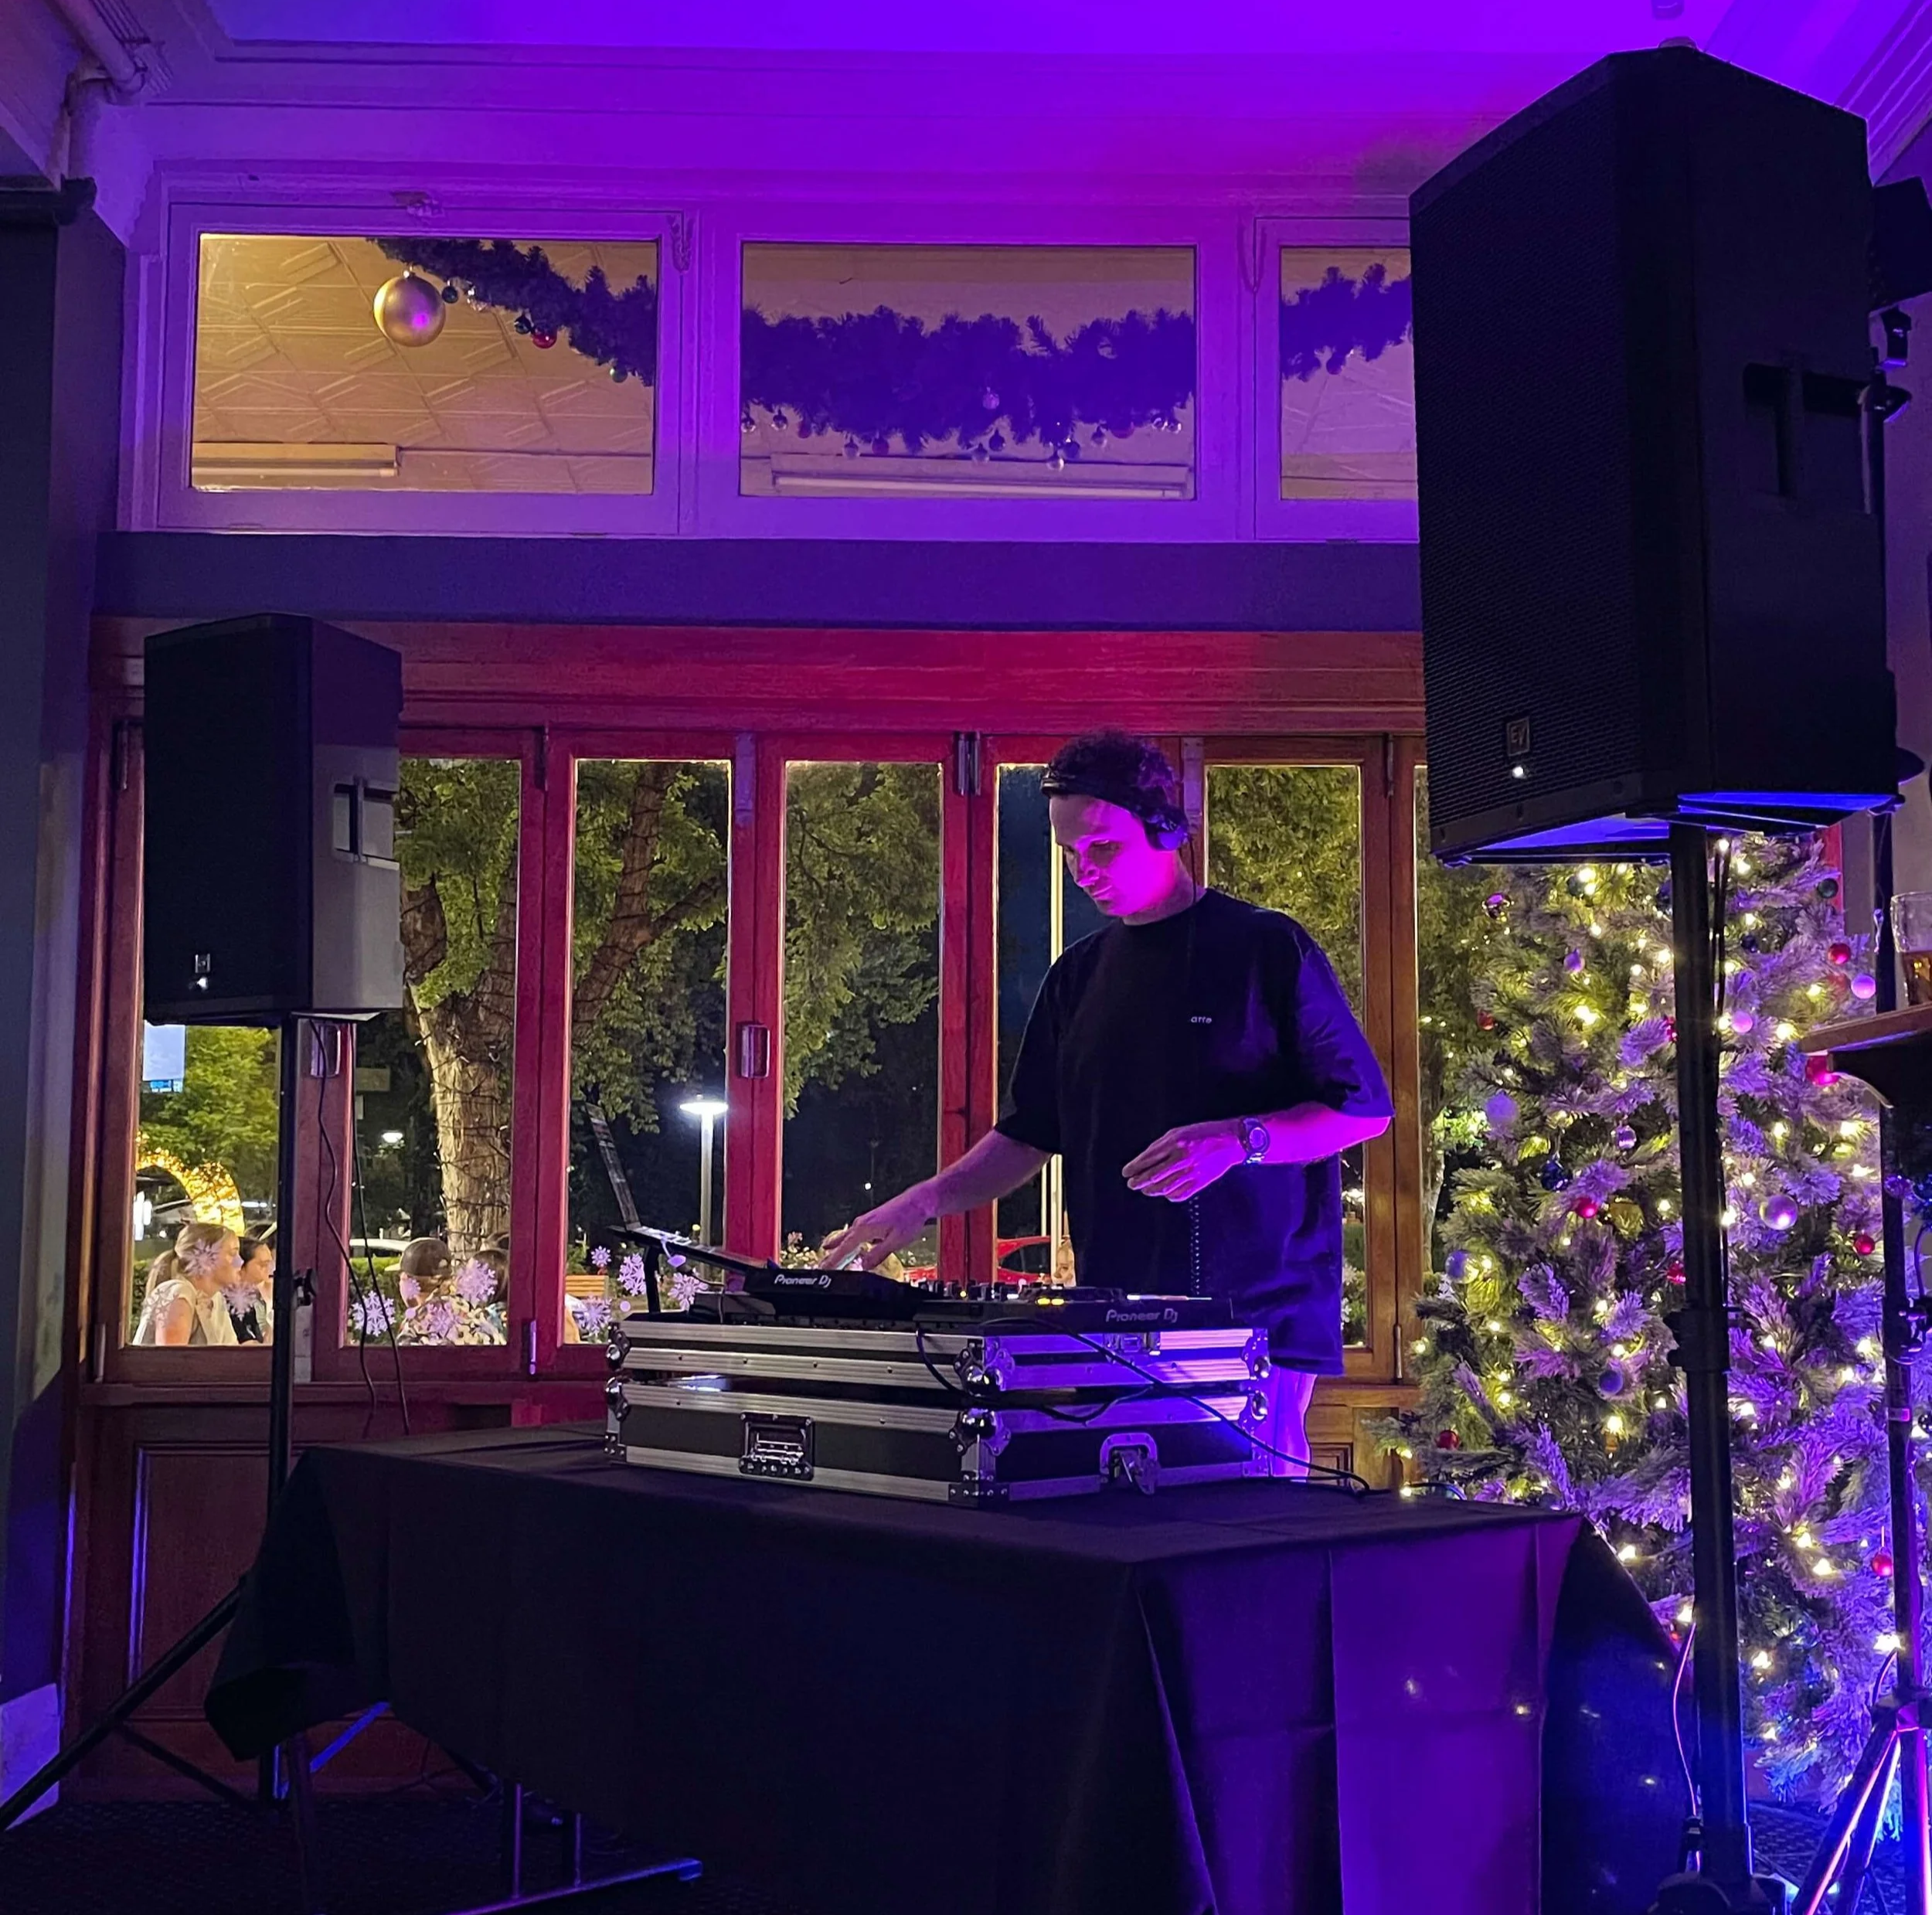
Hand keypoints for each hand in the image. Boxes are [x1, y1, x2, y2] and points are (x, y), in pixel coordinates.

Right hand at [818, 1186, 933, 1271]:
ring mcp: (865, 1221)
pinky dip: (847, 1241)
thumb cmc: (909, 1218)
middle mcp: (862, 1223)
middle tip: (821, 1266)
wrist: (918, 1201)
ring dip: (837, 1248)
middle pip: (842, 1243)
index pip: (845, 1249)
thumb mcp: (894, 1241)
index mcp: (864, 1228)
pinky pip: (854, 1233)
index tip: (825, 1269)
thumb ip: (877, 1254)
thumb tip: (864, 1265)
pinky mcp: (871, 1221)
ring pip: (847, 1237)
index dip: (834, 1261)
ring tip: (826, 1255)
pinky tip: (845, 1244)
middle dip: (831, 1256)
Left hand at [1122, 1122, 1243, 1202]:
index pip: (1148, 1159)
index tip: (1126, 1173)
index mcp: (1175, 1142)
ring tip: (1144, 1189)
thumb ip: (1161, 1145)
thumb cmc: (1202, 1133)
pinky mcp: (1200, 1182)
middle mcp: (1182, 1158)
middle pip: (1153, 1176)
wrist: (1230, 1141)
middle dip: (1139, 1182)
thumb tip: (1143, 1161)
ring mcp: (1192, 1172)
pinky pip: (1180, 1194)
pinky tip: (1165, 1192)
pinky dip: (1169, 1195)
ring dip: (1151, 1190)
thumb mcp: (1179, 1132)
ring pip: (1164, 1188)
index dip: (1134, 1168)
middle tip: (1131, 1184)